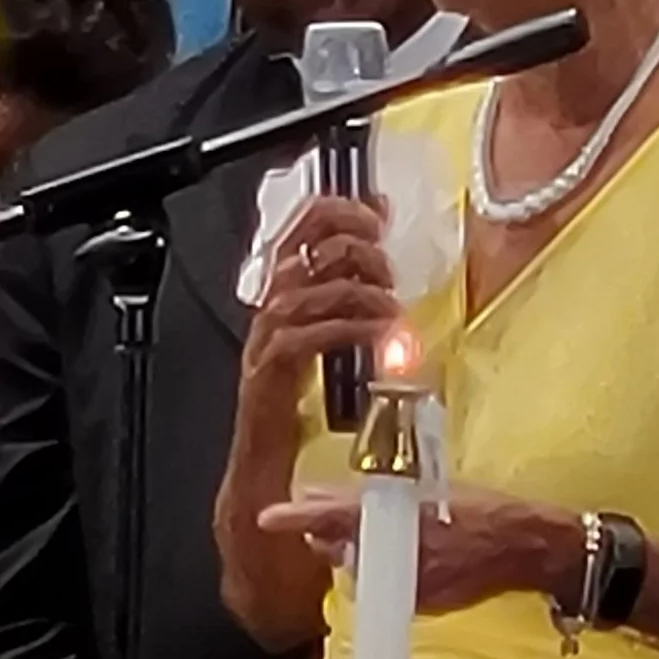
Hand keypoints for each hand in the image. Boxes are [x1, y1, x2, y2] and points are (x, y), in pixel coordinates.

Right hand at [236, 195, 398, 417]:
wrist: (266, 449)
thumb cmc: (297, 385)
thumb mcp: (326, 320)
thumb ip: (350, 275)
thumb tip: (383, 229)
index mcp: (285, 279)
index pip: (307, 218)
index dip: (345, 209)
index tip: (378, 218)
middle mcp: (274, 297)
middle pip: (317, 247)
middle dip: (364, 254)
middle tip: (390, 276)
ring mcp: (270, 329)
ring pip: (321, 290)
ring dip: (366, 294)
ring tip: (393, 309)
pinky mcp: (274, 364)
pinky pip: (318, 334)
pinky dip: (356, 330)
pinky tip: (381, 336)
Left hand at [257, 485, 581, 617]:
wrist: (523, 545)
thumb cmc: (482, 510)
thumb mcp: (429, 488)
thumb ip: (380, 496)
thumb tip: (337, 498)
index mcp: (399, 512)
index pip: (337, 514)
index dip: (299, 517)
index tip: (269, 517)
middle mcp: (398, 550)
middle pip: (344, 547)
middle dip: (338, 537)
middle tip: (353, 523)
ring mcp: (408, 580)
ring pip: (366, 570)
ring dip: (372, 555)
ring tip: (410, 540)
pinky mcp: (420, 601)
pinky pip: (392, 589)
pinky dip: (398, 575)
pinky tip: (425, 559)